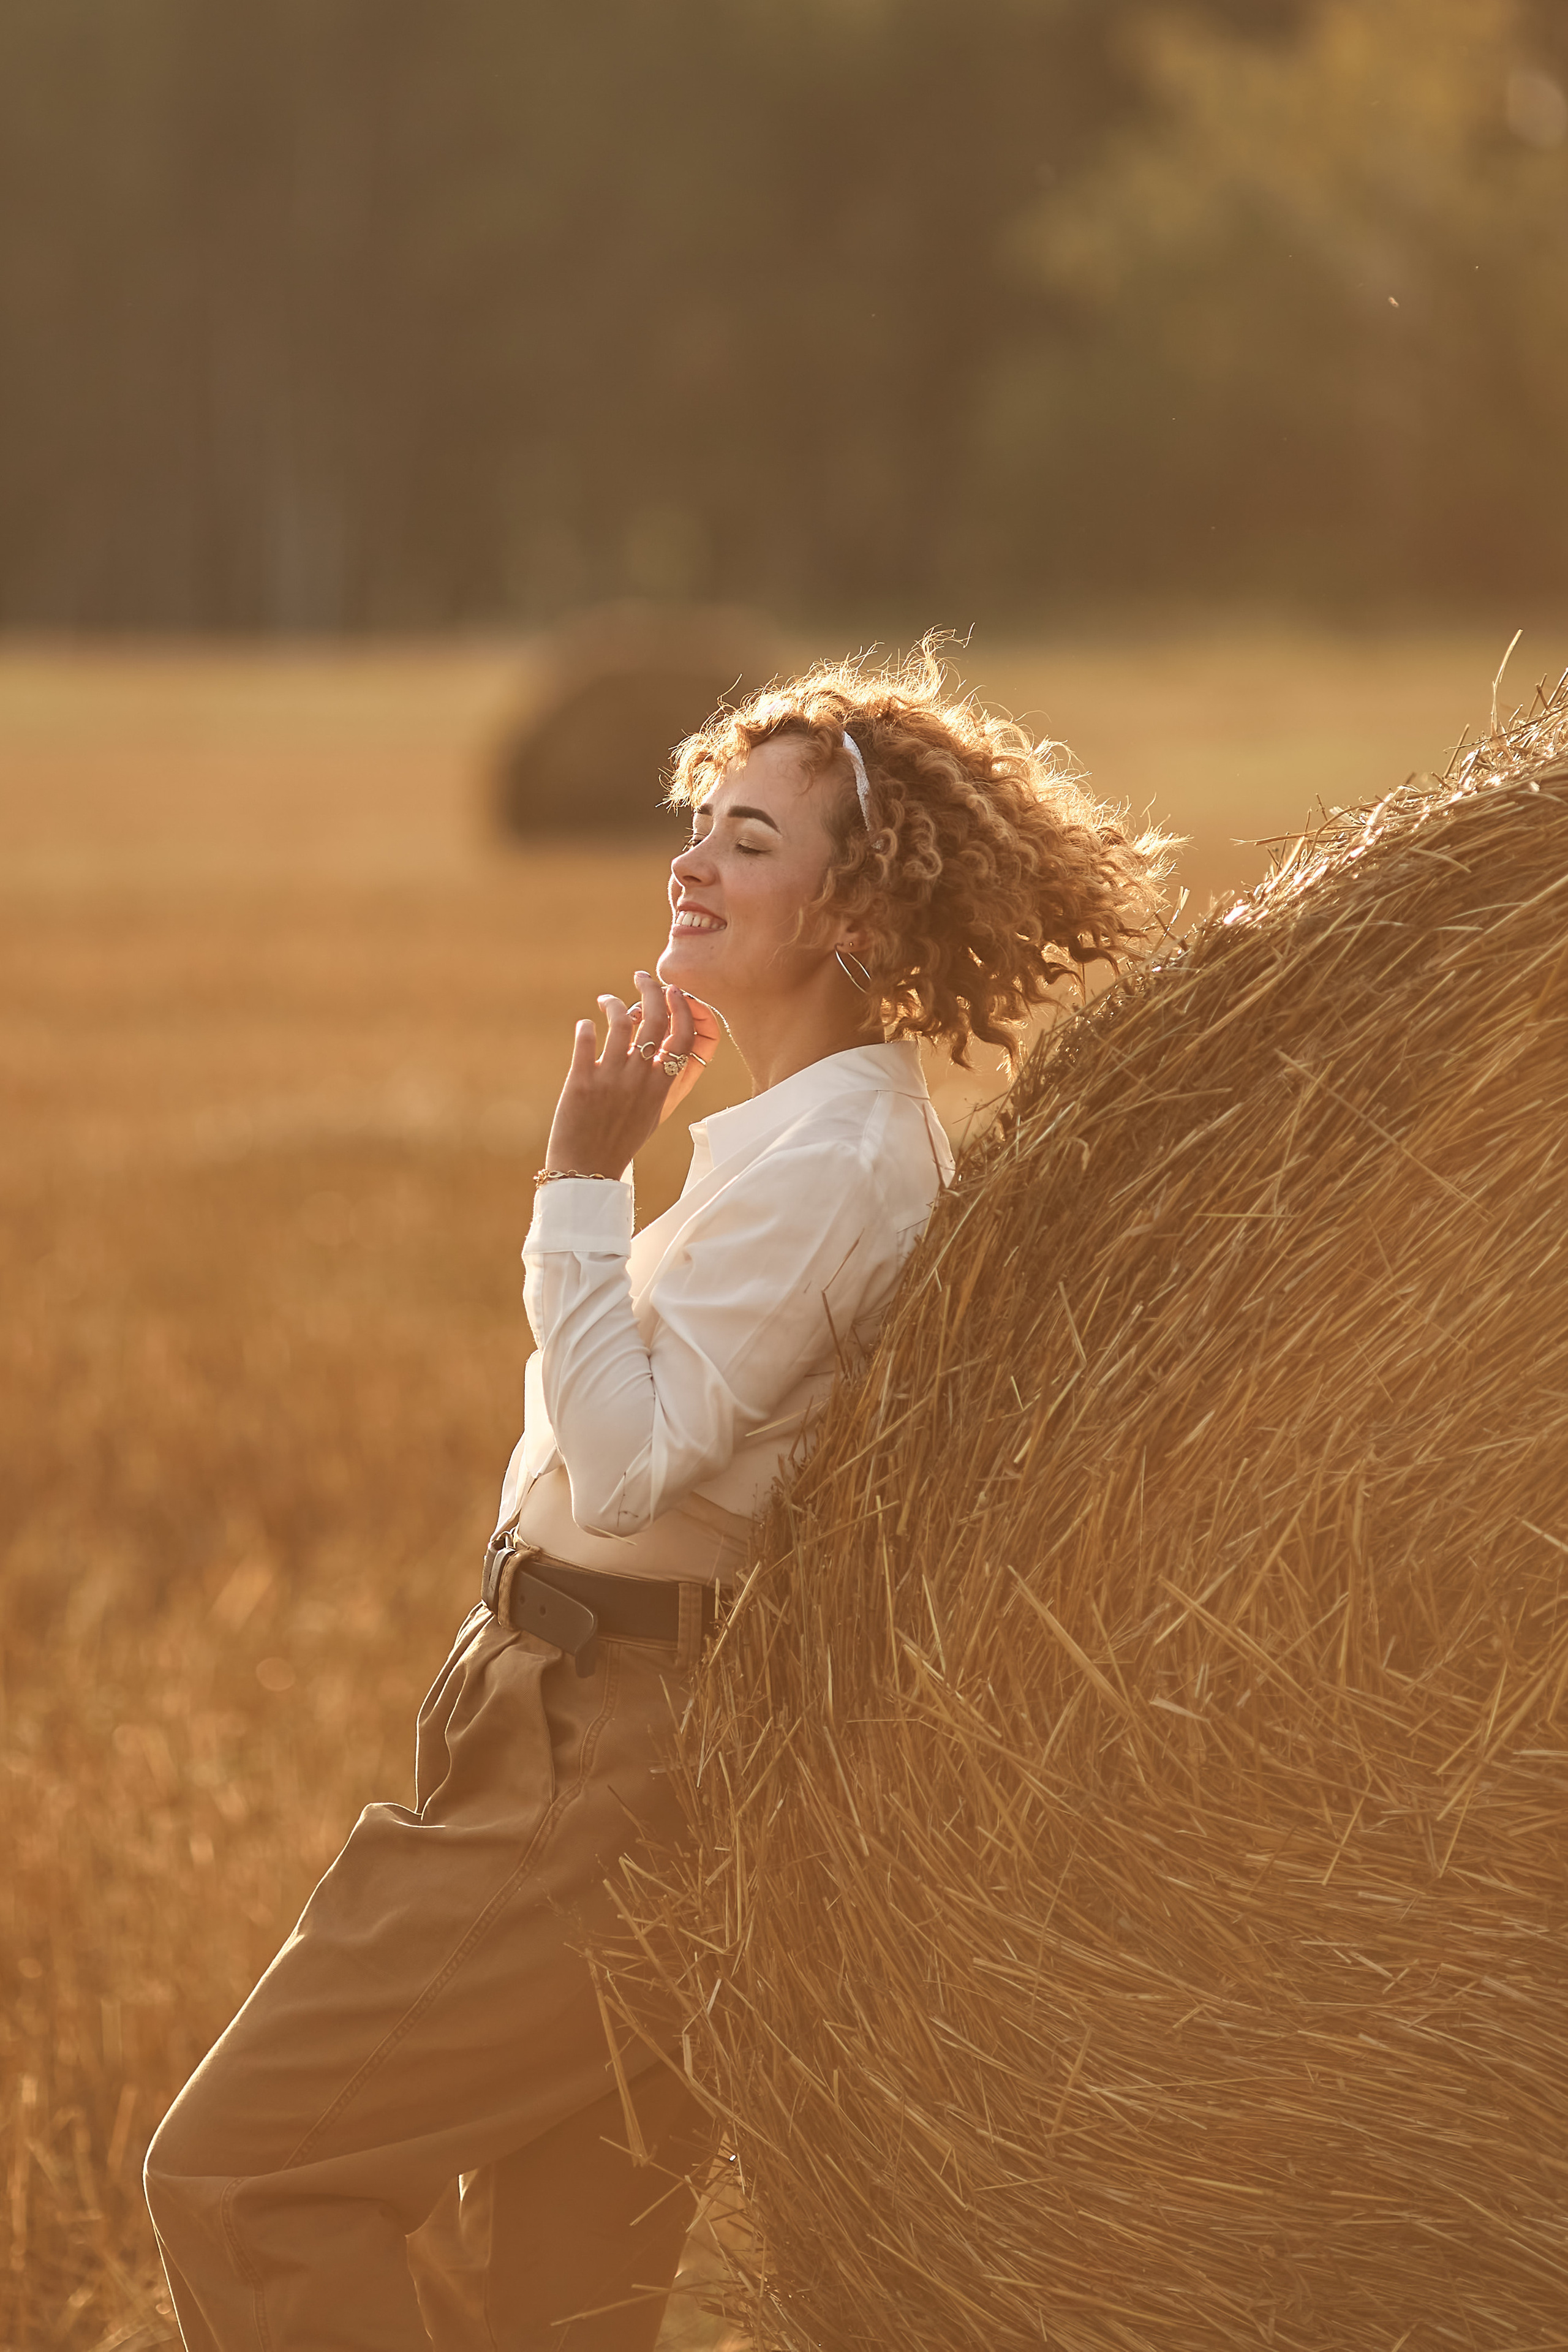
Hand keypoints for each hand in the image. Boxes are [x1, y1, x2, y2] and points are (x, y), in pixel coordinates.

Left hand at [542, 972, 720, 1177]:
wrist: (588, 1170)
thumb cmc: (622, 1139)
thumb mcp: (654, 1111)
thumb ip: (665, 1078)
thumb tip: (667, 1040)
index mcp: (662, 1087)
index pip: (684, 1037)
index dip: (682, 1008)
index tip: (674, 991)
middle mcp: (640, 1080)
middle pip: (655, 1020)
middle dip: (650, 990)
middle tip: (641, 978)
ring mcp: (612, 1080)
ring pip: (621, 1023)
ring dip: (614, 1003)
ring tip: (606, 1001)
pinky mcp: (581, 1083)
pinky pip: (585, 1041)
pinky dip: (585, 1027)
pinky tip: (585, 1026)